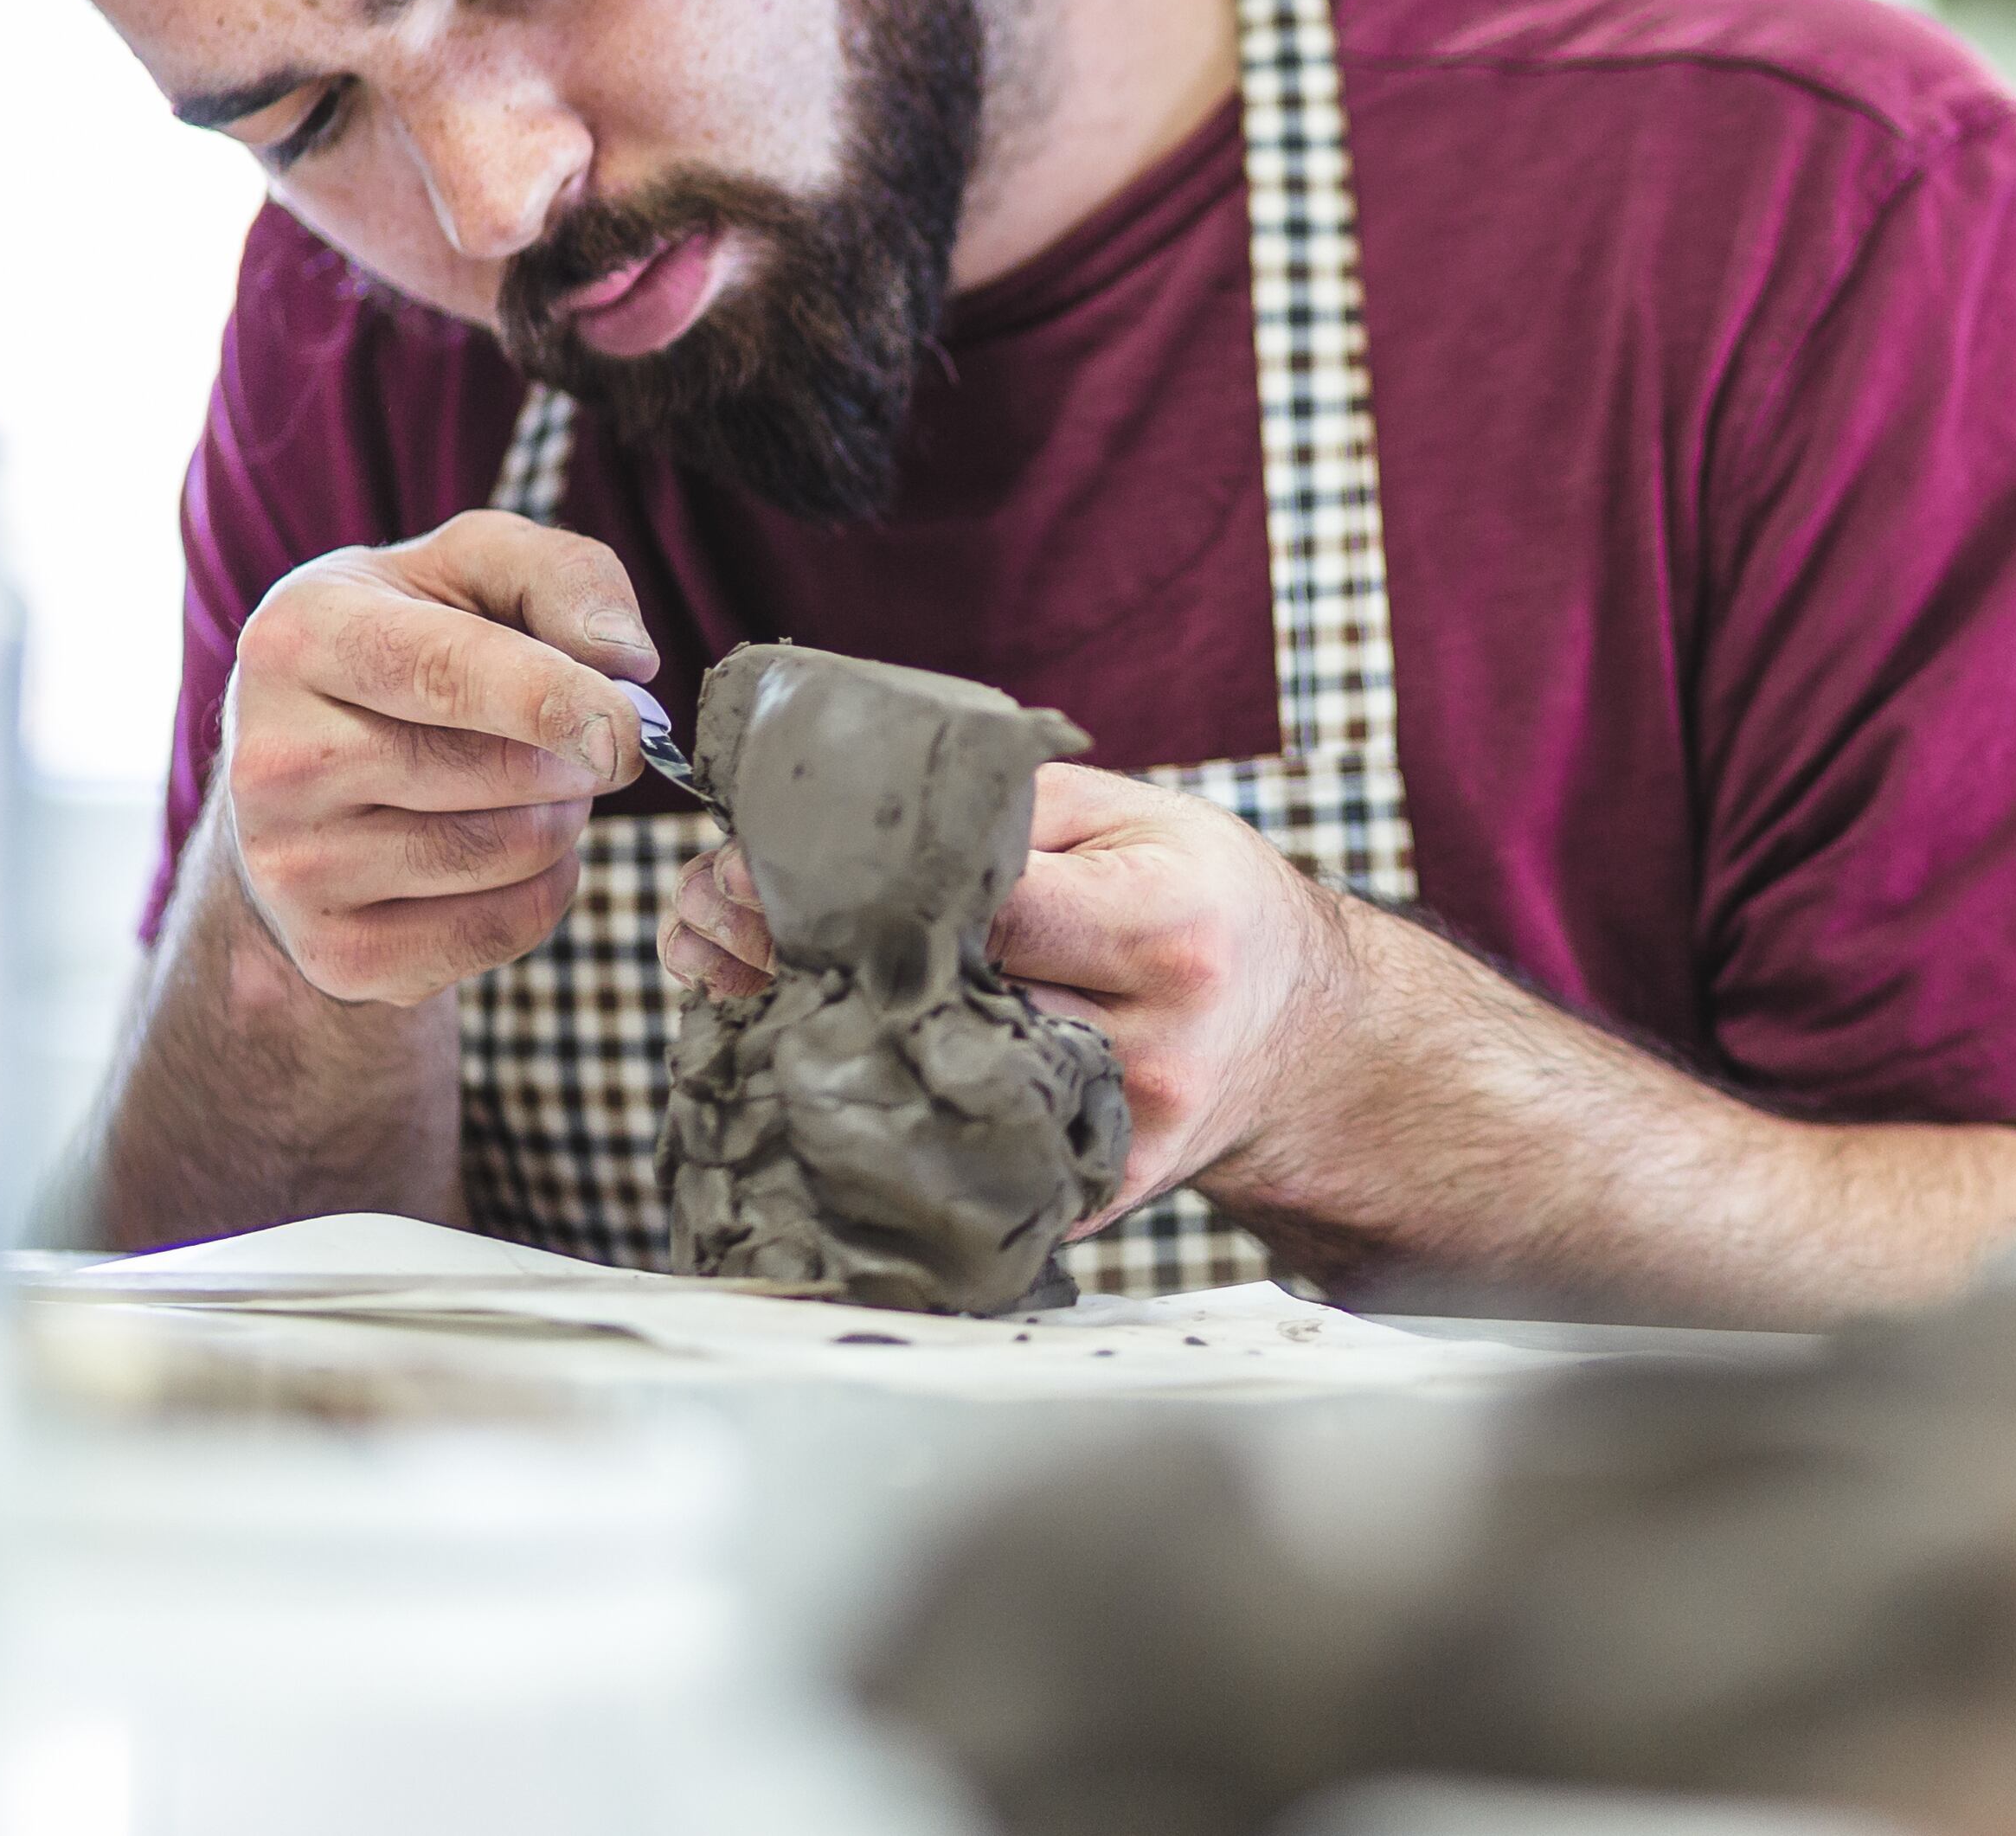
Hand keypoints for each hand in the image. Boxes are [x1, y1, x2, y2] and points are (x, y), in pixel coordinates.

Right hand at [221, 509, 656, 1005]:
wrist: (304, 772)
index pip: (445, 673)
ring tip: (535, 787)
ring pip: (505, 854)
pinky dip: (544, 891)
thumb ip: (563, 578)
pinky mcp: (336, 953)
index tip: (628, 727)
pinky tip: (512, 849)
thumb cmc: (411, 644)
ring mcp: (292, 867)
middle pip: (491, 773)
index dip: (554, 700)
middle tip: (580, 742)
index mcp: (300, 639)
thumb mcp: (469, 570)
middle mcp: (275, 758)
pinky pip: (499, 931)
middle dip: (575, 759)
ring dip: (563, 819)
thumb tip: (627, 659)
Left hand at [658, 763, 1360, 1222]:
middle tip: (715, 926)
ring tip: (755, 992)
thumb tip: (846, 813)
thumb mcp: (1135, 816)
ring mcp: (1116, 1140)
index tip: (767, 867)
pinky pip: (960, 1167)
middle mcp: (1148, 1048)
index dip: (866, 889)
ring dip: (830, 1045)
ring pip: (935, 1096)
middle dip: (820, 967)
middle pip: (943, 1010)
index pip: (988, 910)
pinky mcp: (1088, 1206)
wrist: (1300, 1041)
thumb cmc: (1205, 903)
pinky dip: (884, 1122)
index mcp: (1165, 929)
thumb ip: (1006, 809)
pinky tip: (824, 1074)